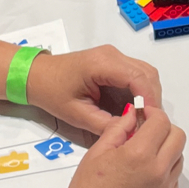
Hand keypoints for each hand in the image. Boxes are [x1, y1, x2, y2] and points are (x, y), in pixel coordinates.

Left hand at [24, 46, 162, 133]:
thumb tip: (131, 132)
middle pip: (147, 73)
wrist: (36, 76)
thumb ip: (105, 124)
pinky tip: (134, 109)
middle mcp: (112, 55)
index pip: (138, 78)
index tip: (152, 121)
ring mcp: (114, 56)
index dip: (149, 100)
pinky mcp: (114, 62)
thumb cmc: (52, 92)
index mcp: (102, 64)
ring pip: (145, 73)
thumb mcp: (76, 114)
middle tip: (149, 123)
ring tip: (142, 118)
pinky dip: (140, 92)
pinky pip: (136, 75)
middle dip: (152, 99)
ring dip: (148, 95)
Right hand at [58, 104, 184, 187]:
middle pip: (178, 137)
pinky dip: (165, 169)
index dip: (153, 113)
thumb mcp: (97, 151)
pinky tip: (147, 173)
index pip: (161, 122)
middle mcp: (159, 170)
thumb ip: (118, 128)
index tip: (143, 114)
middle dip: (165, 129)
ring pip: (179, 157)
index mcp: (140, 154)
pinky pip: (174, 177)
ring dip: (167, 149)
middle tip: (148, 132)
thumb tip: (133, 114)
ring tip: (146, 154)